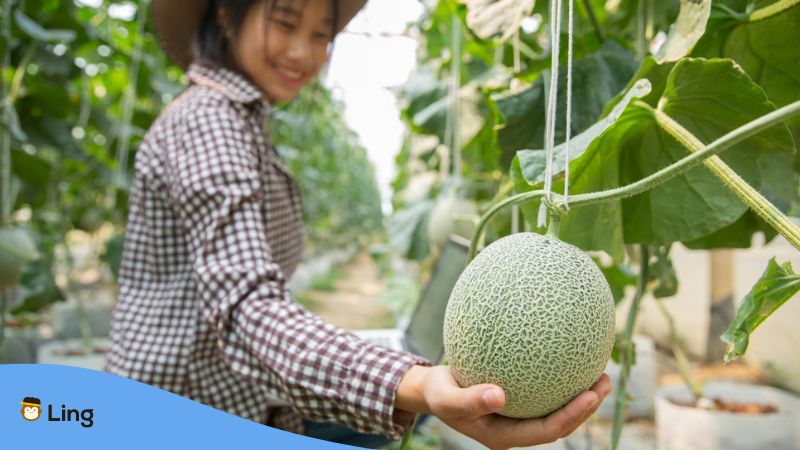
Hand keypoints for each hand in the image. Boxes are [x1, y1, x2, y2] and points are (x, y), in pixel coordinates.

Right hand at [396, 365, 611, 449]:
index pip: (546, 430)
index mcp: (504, 435)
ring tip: (600, 372)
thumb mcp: (445, 397)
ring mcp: (518, 414)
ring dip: (581, 394)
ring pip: (556, 408)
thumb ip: (469, 400)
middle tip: (604, 382)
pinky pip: (545, 390)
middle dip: (586, 407)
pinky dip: (562, 378)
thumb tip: (499, 395)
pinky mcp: (518, 398)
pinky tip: (571, 355)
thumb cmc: (437, 393)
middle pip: (560, 423)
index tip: (590, 395)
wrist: (431, 389)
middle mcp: (516, 427)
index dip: (571, 416)